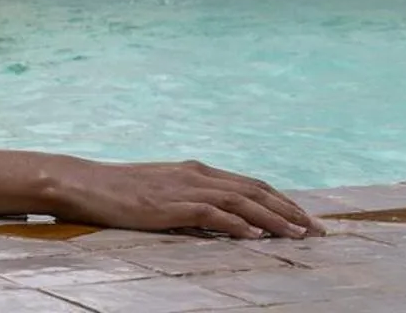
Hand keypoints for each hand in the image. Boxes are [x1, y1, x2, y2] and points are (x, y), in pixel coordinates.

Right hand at [55, 159, 322, 238]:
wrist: (86, 183)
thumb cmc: (121, 191)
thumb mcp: (163, 192)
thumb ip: (193, 202)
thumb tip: (223, 223)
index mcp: (197, 170)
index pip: (251, 183)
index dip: (282, 200)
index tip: (307, 218)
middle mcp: (197, 174)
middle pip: (256, 189)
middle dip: (291, 210)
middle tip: (319, 230)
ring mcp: (185, 187)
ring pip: (242, 200)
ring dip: (274, 218)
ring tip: (299, 234)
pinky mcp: (171, 204)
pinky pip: (213, 213)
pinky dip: (238, 223)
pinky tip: (257, 235)